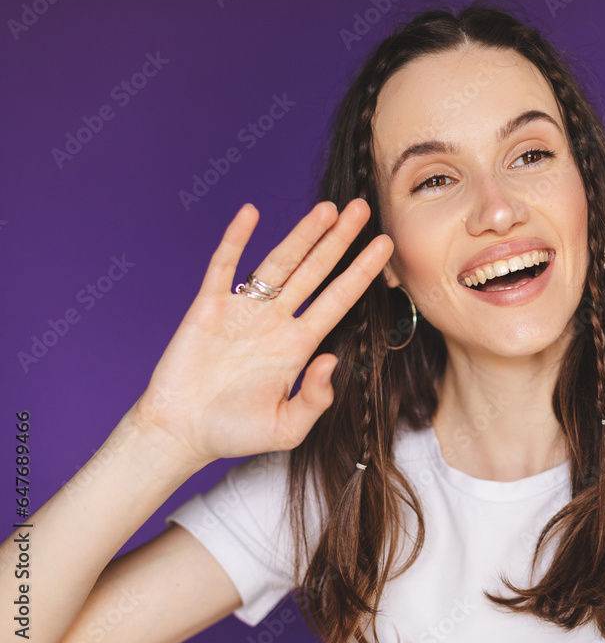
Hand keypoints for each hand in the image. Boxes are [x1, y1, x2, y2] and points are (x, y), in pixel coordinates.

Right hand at [128, 199, 391, 466]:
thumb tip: (332, 359)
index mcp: (298, 345)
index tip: (385, 245)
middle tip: (363, 208)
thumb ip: (315, 399)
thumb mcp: (286, 428)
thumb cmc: (234, 432)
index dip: (362, 272)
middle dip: (339, 240)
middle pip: (314, 271)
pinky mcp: (208, 308)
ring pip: (278, 263)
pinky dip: (236, 239)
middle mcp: (275, 321)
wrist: (181, 434)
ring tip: (327, 208)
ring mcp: (243, 311)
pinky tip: (250, 213)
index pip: (338, 300)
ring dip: (301, 235)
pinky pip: (224, 266)